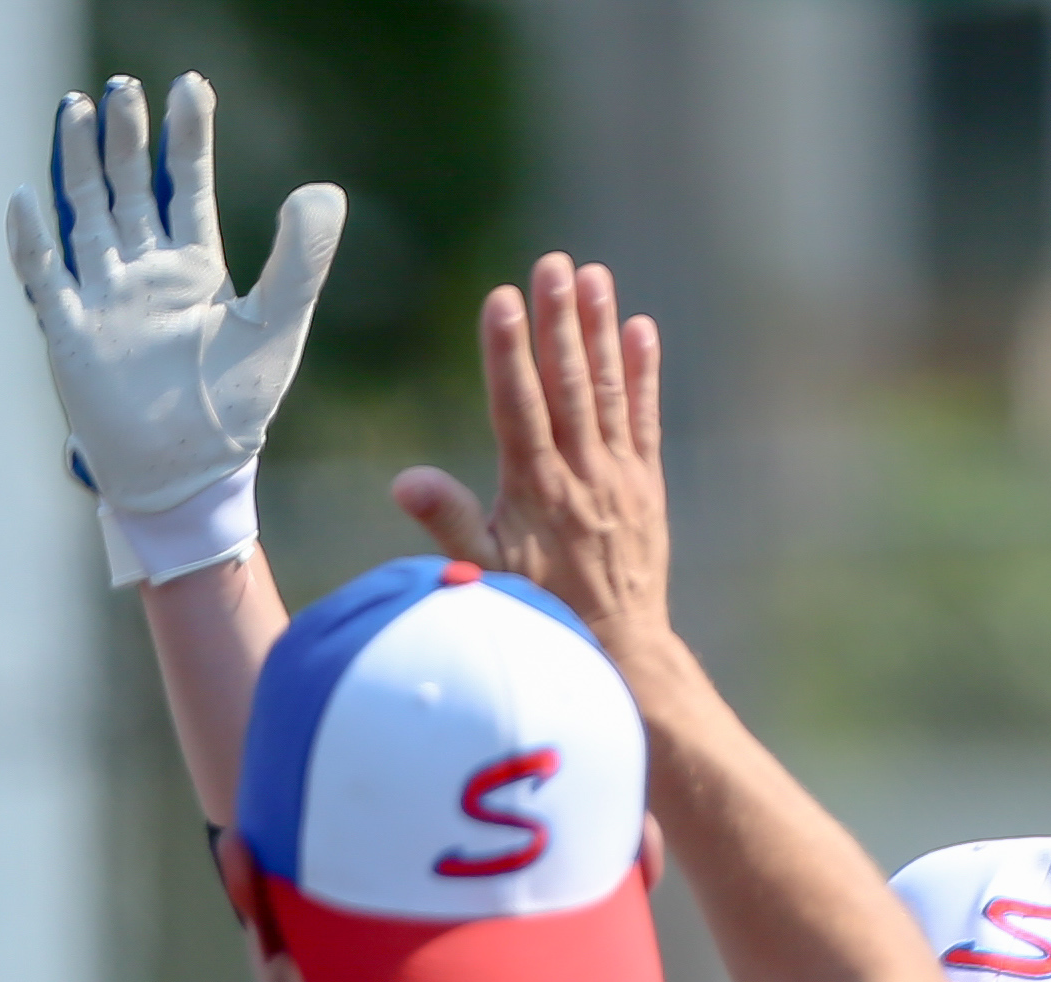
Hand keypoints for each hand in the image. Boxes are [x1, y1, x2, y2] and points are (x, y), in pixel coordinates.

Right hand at [3, 72, 339, 586]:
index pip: (185, 183)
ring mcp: (103, 302)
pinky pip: (44, 279)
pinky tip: (25, 198)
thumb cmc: (237, 409)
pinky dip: (31, 241)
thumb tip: (319, 188)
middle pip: (126, 187)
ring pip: (84, 217)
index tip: (187, 86)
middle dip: (123, 138)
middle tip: (120, 88)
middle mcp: (144, 274)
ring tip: (75, 111)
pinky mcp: (69, 336)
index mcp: (195, 266)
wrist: (187, 476)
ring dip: (77, 166)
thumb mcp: (279, 324)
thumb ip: (301, 258)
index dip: (185, 135)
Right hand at [389, 258, 671, 663]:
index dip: (508, 352)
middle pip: (569, 384)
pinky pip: (643, 417)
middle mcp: (581, 473)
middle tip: (554, 265)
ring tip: (594, 277)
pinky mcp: (644, 483)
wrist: (620, 647)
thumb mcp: (484, 574)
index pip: (519, 406)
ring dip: (600, 331)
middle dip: (559, 322)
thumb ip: (449, 523)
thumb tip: (406, 481)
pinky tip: (639, 330)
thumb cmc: (540, 614)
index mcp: (536, 490)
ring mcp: (618, 474)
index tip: (502, 301)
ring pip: (608, 390)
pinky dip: (643, 373)